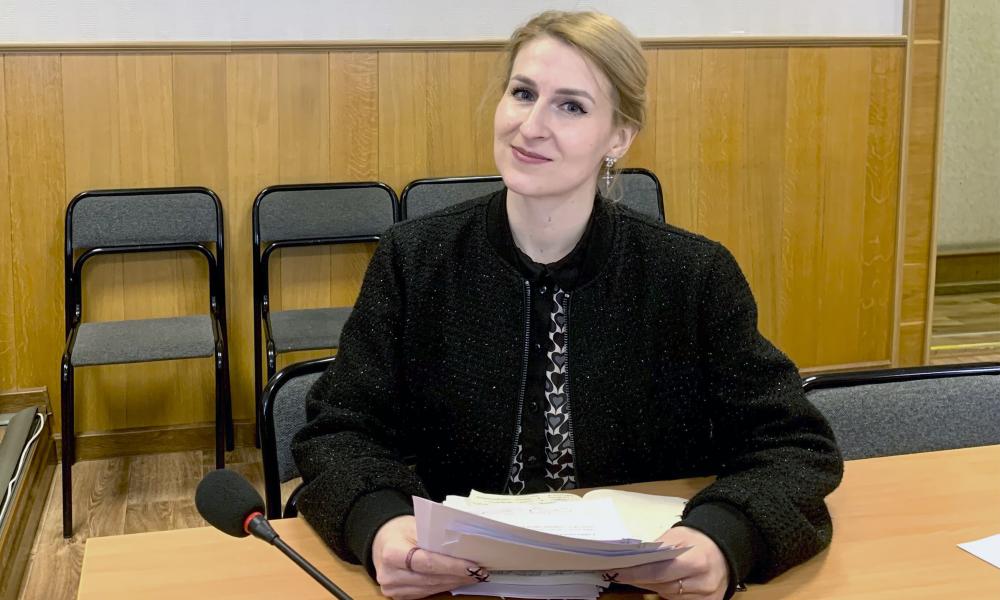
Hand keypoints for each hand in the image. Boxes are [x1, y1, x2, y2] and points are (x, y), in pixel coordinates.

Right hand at [371, 515, 488, 599]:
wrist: (382, 541)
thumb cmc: (401, 530)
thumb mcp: (416, 525)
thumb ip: (435, 536)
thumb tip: (463, 547)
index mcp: (392, 552)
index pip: (427, 562)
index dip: (451, 566)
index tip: (472, 565)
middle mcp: (389, 574)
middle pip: (430, 578)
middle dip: (457, 575)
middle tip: (479, 571)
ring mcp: (392, 588)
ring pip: (430, 589)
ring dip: (454, 583)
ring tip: (473, 576)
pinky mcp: (398, 596)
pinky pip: (425, 593)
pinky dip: (443, 587)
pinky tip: (457, 580)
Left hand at [611, 526, 728, 598]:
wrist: (724, 550)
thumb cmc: (698, 540)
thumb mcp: (678, 535)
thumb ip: (658, 548)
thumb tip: (633, 558)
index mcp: (698, 561)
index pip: (661, 571)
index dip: (637, 573)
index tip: (618, 571)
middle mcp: (704, 583)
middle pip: (664, 586)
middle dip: (640, 580)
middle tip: (621, 574)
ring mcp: (707, 597)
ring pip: (670, 596)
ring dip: (651, 587)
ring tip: (635, 578)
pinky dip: (665, 592)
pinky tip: (654, 584)